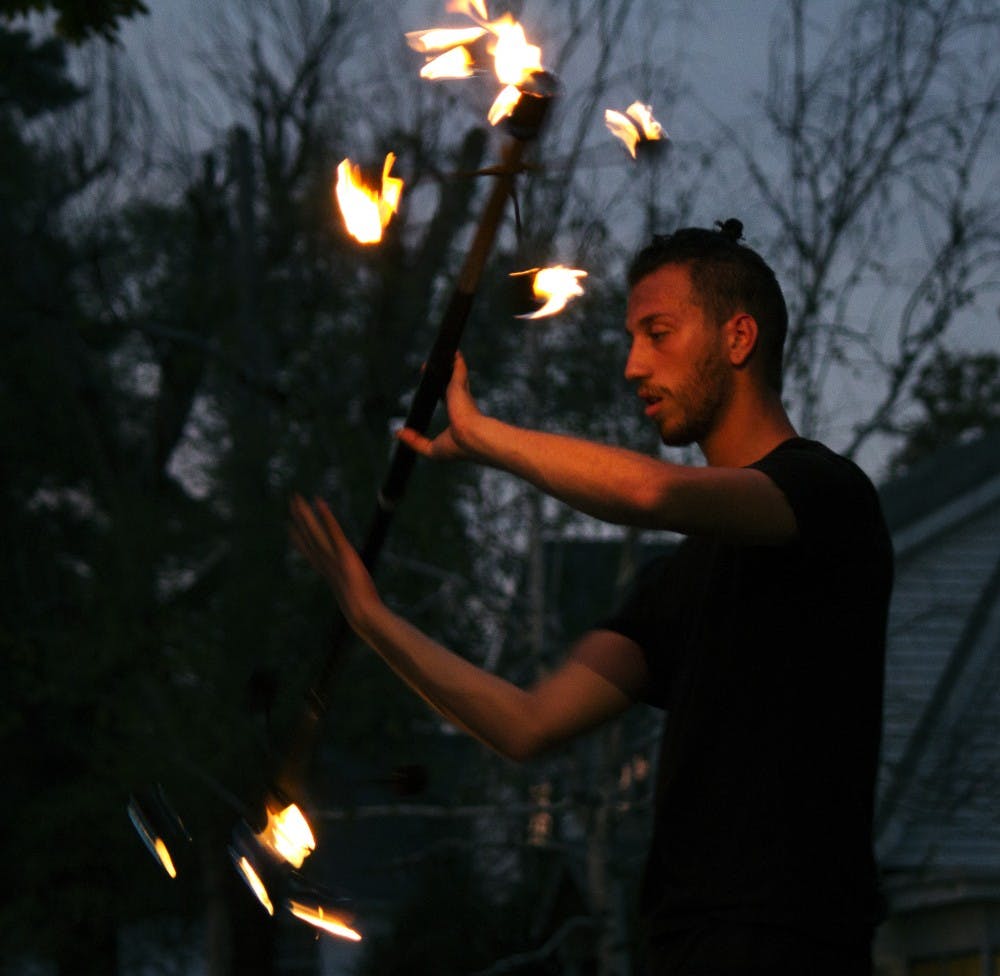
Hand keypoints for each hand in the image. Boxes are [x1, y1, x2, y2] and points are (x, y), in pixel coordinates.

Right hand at [289, 494, 382, 633]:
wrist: (365, 618)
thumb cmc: (366, 618)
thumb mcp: (360, 608)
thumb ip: (359, 606)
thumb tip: (364, 617)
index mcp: (331, 575)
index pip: (313, 555)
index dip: (302, 542)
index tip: (292, 529)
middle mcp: (328, 565)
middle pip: (310, 539)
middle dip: (300, 522)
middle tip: (292, 505)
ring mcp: (334, 559)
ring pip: (316, 533)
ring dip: (306, 515)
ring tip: (297, 499)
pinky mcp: (344, 554)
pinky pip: (333, 531)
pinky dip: (326, 516)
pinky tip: (319, 501)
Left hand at [396, 351, 482, 460]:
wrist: (471, 437)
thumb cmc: (456, 446)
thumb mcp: (431, 449)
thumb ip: (415, 441)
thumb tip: (398, 433)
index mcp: (458, 415)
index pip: (447, 398)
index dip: (440, 392)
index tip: (433, 385)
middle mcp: (462, 401)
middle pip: (451, 382)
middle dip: (443, 373)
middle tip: (432, 365)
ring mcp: (461, 392)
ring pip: (454, 372)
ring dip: (449, 362)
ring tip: (443, 351)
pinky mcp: (459, 384)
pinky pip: (457, 366)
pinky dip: (456, 359)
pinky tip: (452, 350)